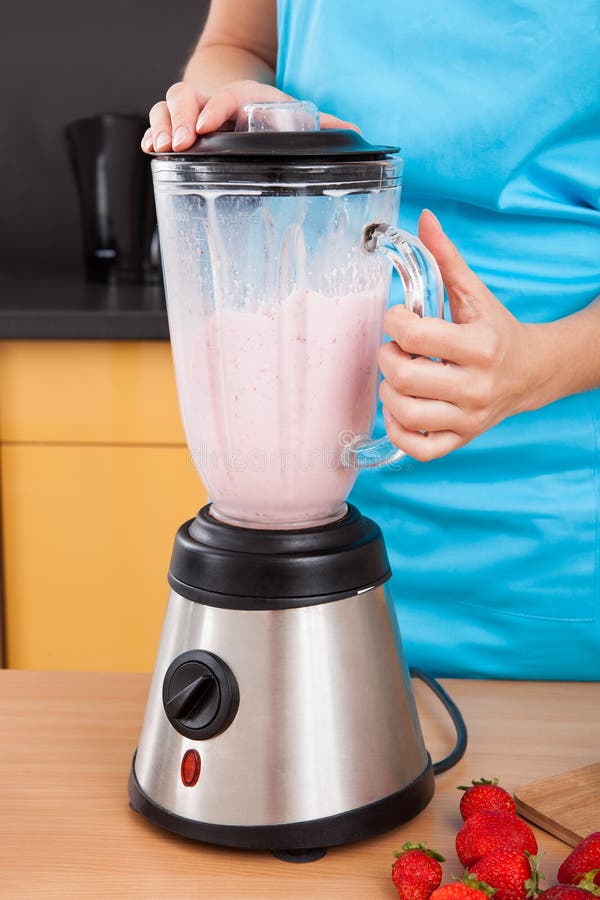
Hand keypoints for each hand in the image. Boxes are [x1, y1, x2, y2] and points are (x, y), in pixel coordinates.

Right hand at [141, 80, 358, 152]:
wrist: (231, 101)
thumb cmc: (259, 114)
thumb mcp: (288, 117)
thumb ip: (320, 127)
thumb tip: (353, 133)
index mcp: (240, 98)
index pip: (225, 96)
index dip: (216, 108)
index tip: (211, 126)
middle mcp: (209, 101)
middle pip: (186, 96)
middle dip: (182, 118)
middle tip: (185, 142)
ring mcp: (188, 113)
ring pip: (165, 106)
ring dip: (163, 126)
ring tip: (165, 148)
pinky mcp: (174, 126)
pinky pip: (156, 123)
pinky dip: (153, 134)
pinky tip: (153, 150)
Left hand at [378, 210, 542, 460]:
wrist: (532, 372)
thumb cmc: (495, 330)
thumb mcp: (474, 293)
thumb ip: (444, 259)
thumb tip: (423, 219)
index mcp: (478, 346)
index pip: (411, 334)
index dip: (393, 322)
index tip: (399, 319)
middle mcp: (475, 386)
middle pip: (402, 376)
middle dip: (387, 357)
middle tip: (396, 349)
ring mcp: (468, 417)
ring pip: (404, 413)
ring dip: (388, 393)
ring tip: (399, 377)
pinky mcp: (461, 438)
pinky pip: (418, 448)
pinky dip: (399, 431)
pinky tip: (400, 410)